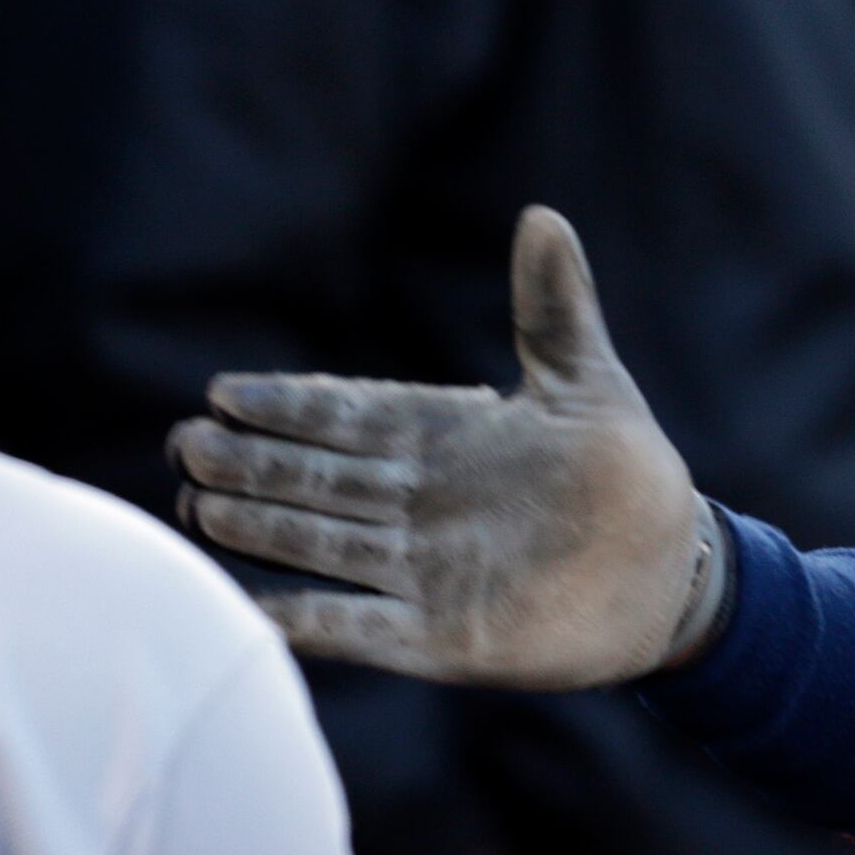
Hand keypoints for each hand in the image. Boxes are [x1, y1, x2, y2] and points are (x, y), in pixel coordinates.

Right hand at [170, 208, 719, 687]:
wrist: (670, 574)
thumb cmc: (628, 472)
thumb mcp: (589, 383)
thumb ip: (552, 310)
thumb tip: (542, 216)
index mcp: (444, 440)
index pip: (349, 415)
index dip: (289, 404)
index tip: (224, 390)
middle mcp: (419, 505)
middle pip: (315, 479)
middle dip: (251, 462)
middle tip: (184, 444)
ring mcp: (424, 572)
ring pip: (322, 545)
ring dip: (261, 528)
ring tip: (195, 506)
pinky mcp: (442, 638)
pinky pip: (359, 629)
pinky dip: (306, 621)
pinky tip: (248, 611)